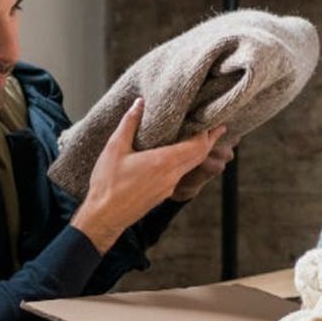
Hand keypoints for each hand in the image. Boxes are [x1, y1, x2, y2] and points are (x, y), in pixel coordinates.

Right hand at [71, 98, 225, 252]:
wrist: (104, 216)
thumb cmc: (107, 184)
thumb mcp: (115, 148)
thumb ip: (129, 123)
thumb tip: (139, 103)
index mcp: (163, 162)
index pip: (197, 146)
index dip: (208, 133)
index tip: (214, 122)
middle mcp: (171, 176)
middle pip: (199, 156)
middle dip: (209, 141)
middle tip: (217, 127)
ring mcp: (169, 187)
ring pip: (191, 166)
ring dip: (198, 151)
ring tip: (200, 137)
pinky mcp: (163, 193)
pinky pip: (181, 174)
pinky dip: (186, 161)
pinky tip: (178, 155)